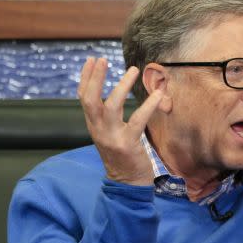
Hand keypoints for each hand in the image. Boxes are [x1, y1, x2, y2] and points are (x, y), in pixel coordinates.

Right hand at [77, 57, 163, 185]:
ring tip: (133, 70)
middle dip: (94, 77)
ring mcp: (111, 137)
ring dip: (121, 86)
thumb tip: (113, 95)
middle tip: (102, 59)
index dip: (86, 78)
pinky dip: (148, 105)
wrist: (127, 183)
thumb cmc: (122, 156)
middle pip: (89, 99)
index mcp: (93, 126)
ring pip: (111, 106)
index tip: (92, 60)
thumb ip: (108, 118)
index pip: (83, 97)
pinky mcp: (127, 144)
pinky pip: (138, 120)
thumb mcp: (109, 135)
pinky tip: (159, 95)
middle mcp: (98, 129)